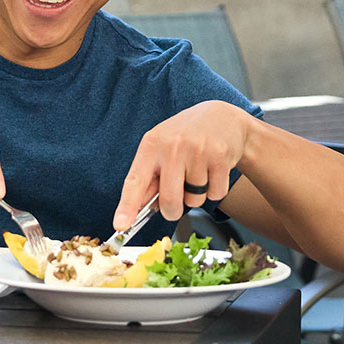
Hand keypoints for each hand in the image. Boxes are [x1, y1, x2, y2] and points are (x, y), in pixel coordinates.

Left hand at [113, 99, 256, 227]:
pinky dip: (214, 190)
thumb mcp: (161, 148)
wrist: (222, 118)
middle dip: (172, 210)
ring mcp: (198, 152)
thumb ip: (149, 176)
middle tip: (176, 200)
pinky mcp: (220, 158)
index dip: (127, 205)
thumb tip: (138, 207)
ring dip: (196, 196)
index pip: (135, 180)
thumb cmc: (185, 136)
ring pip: (194, 201)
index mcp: (152, 145)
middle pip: (169, 201)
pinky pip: (215, 194)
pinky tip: (212, 171)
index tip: (120, 225)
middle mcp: (173, 147)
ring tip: (197, 172)